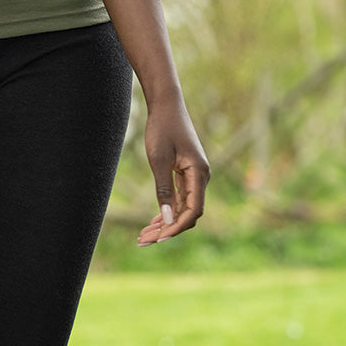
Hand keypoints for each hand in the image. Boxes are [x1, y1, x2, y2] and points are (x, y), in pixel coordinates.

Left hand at [137, 99, 209, 245]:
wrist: (166, 104)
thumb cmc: (162, 127)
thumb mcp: (158, 159)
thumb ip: (164, 190)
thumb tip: (168, 220)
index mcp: (199, 174)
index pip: (193, 210)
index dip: (176, 227)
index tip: (158, 238)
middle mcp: (201, 177)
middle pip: (188, 213)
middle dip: (168, 229)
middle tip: (144, 241)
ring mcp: (194, 175)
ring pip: (183, 207)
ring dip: (166, 221)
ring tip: (145, 235)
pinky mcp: (186, 172)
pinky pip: (180, 198)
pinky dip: (168, 209)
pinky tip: (154, 220)